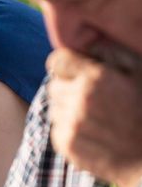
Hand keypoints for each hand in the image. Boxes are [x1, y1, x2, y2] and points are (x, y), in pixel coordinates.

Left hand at [47, 47, 141, 186]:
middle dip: (68, 88)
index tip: (78, 71)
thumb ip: (113, 52)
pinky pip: (56, 129)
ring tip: (95, 117)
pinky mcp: (67, 146)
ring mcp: (70, 125)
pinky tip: (93, 133)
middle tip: (92, 97)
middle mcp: (78, 101)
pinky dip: (69, 130)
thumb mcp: (140, 72)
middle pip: (54, 85)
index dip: (67, 65)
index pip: (56, 61)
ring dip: (68, 109)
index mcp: (95, 78)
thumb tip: (89, 41)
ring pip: (54, 108)